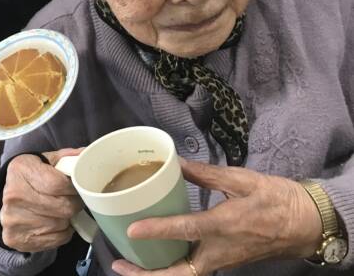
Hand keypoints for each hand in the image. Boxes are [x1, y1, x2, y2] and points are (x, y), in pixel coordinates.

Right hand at [0, 148, 83, 252]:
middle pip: (61, 207)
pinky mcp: (15, 238)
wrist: (4, 196)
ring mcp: (12, 219)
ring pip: (60, 224)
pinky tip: (56, 223)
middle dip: (74, 204)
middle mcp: (13, 195)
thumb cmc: (30, 176)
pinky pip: (55, 239)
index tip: (77, 188)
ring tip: (62, 210)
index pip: (57, 184)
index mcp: (21, 170)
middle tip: (74, 200)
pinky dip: (62, 233)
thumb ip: (66, 158)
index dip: (73, 188)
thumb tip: (87, 154)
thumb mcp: (45, 160)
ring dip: (67, 219)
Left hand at [111, 159, 322, 275]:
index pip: (183, 230)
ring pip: (184, 275)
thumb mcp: (243, 180)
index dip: (156, 231)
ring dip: (157, 274)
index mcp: (223, 226)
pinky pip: (193, 270)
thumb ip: (206, 173)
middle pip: (178, 274)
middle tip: (120, 266)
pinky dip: (172, 267)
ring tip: (129, 264)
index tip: (131, 231)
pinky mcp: (224, 261)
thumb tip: (175, 162)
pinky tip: (156, 254)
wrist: (307, 225)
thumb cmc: (277, 200)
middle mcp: (218, 250)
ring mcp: (221, 260)